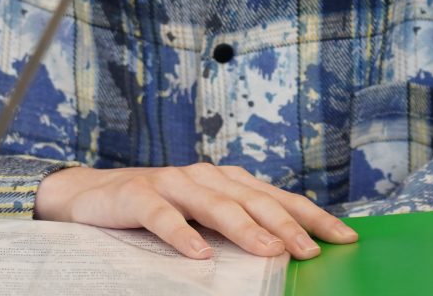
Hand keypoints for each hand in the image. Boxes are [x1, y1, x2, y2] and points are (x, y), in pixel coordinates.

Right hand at [33, 162, 358, 260]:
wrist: (88, 196)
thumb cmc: (154, 211)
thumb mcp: (200, 218)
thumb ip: (236, 227)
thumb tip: (284, 251)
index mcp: (226, 181)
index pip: (277, 197)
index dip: (311, 215)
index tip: (344, 236)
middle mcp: (205, 176)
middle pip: (253, 199)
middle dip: (286, 225)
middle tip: (310, 250)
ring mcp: (172, 182)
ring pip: (215, 205)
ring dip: (244, 228)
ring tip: (269, 251)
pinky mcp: (138, 195)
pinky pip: (163, 216)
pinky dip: (182, 234)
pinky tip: (199, 255)